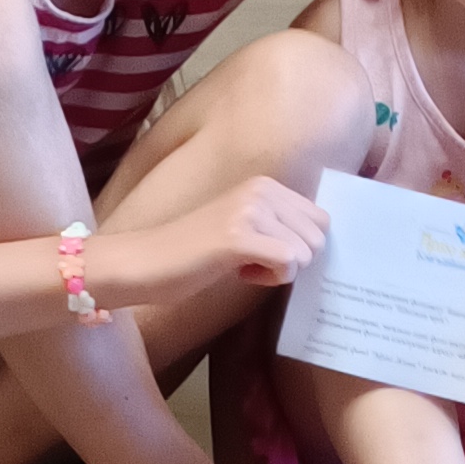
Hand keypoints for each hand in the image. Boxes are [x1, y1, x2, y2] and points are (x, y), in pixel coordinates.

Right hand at [91, 175, 328, 313]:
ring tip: (241, 265)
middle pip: (318, 237)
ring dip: (278, 271)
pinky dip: (270, 278)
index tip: (265, 252)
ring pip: (305, 252)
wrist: (144, 261)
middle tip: (253, 261)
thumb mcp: (242, 226)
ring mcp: (249, 211)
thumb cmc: (193, 252)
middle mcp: (261, 190)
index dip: (299, 246)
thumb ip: (278, 227)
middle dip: (292, 260)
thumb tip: (319, 244)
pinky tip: (240, 273)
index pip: (320, 219)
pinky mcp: (238, 237)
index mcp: (264, 184)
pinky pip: (288, 264)